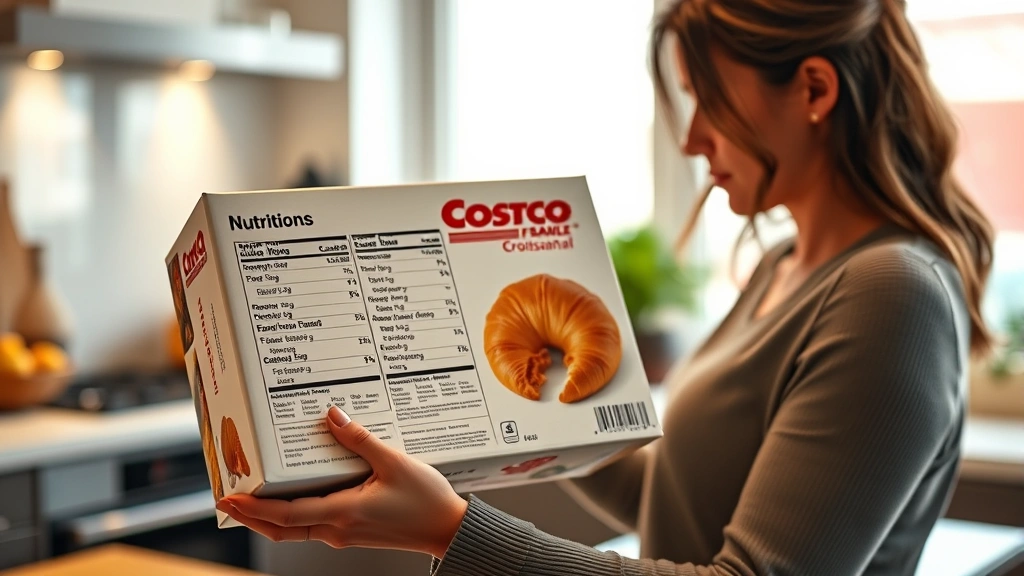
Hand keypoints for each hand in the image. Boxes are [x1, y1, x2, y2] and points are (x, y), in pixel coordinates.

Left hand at [216, 407, 468, 557]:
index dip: (253, 509)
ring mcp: (345, 534)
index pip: (285, 515)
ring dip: (270, 517)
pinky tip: (295, 494)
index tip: (229, 499)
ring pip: (296, 529)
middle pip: (282, 529)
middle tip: (226, 501)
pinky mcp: (354, 532)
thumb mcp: (394, 463)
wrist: (447, 529)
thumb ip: (360, 439)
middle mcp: (337, 529)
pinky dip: (294, 514)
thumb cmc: (426, 500)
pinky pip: (314, 524)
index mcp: (343, 514)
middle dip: (251, 517)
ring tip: (253, 497)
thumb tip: (331, 416)